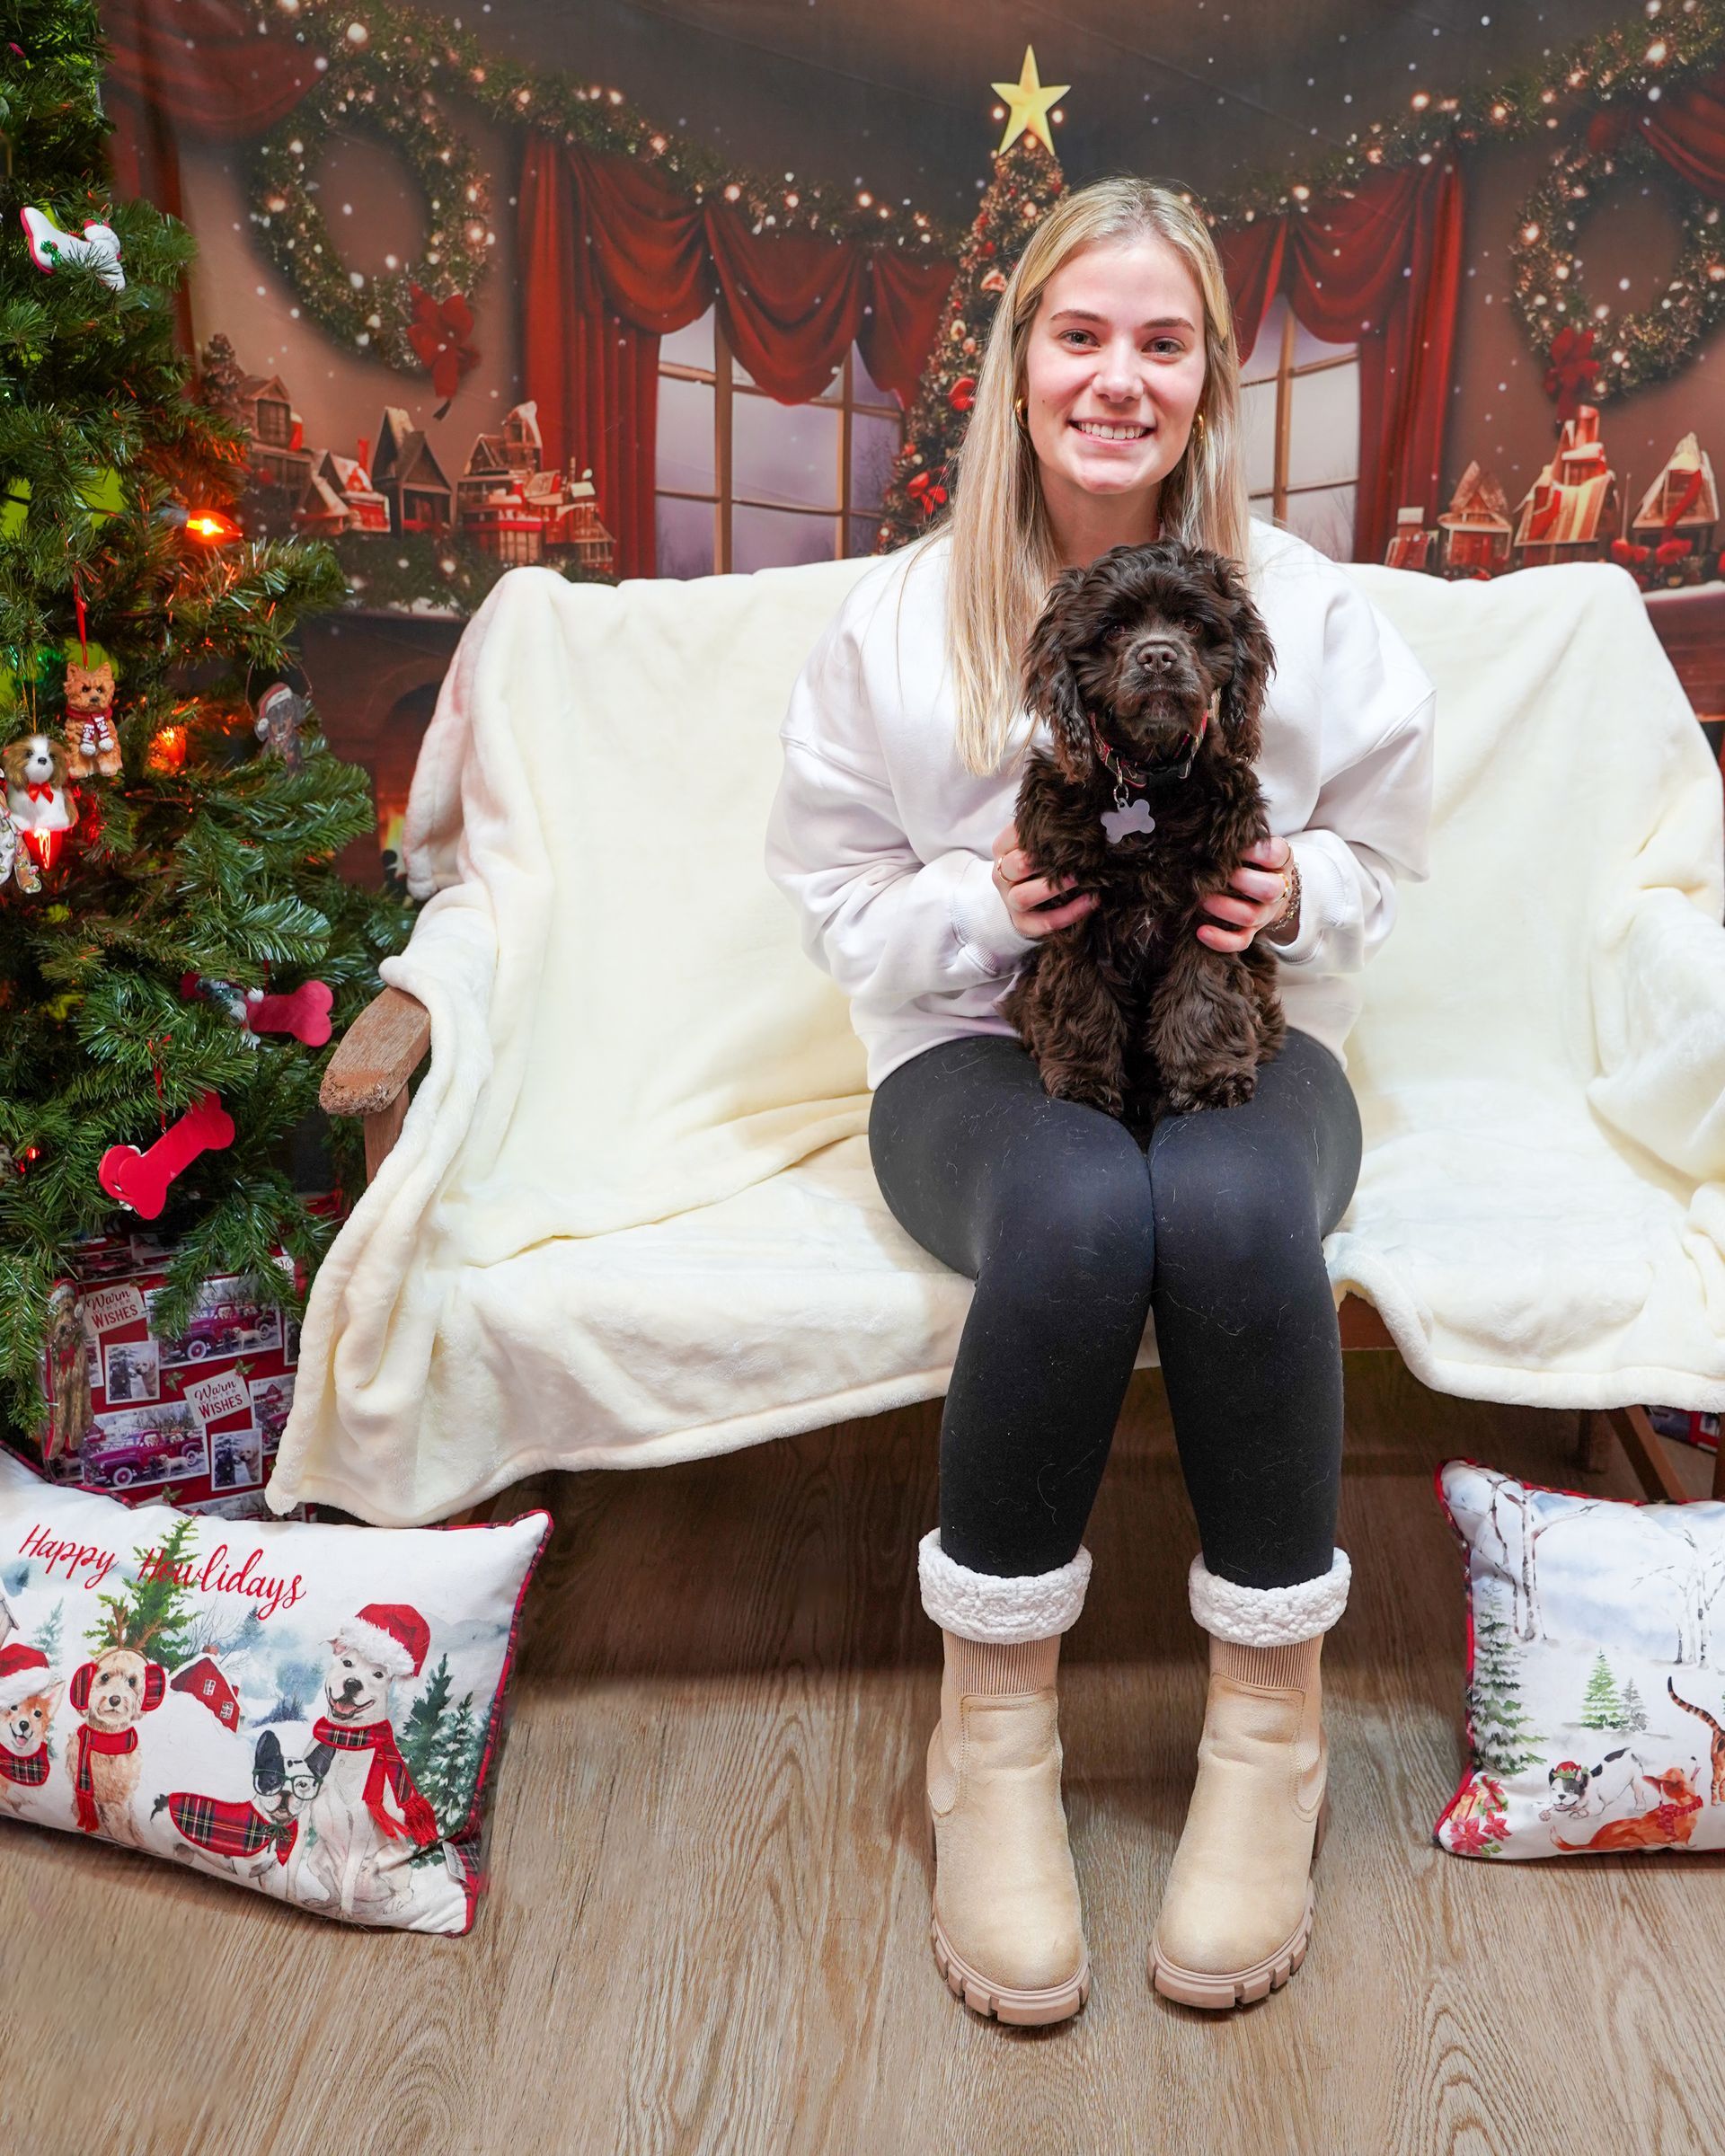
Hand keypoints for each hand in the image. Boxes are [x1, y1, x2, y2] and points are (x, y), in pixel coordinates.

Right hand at [991, 821, 1098, 938]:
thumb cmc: (1034, 862)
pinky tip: (1090, 902)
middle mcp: (1002, 876)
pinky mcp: (1023, 924)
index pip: (1014, 836)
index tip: (1064, 827)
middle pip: (1015, 866)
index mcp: (1003, 850)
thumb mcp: (1033, 842)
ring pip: (1024, 897)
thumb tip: (1076, 808)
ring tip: (1079, 879)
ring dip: (1051, 888)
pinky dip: (1068, 914)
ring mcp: (1010, 902)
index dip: (1036, 832)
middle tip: (1072, 855)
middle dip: (1041, 861)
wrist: (1019, 896)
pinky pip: (1043, 922)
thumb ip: (1045, 829)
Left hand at [1197, 835, 1294, 950]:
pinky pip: (1241, 942)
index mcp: (1279, 862)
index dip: (1254, 851)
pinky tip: (1201, 932)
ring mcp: (1264, 912)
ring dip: (1224, 908)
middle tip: (1214, 874)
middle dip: (1240, 882)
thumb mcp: (1254, 845)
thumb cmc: (1251, 860)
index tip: (1233, 847)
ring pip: (1251, 916)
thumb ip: (1240, 840)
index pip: (1275, 854)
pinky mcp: (1251, 931)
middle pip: (1269, 890)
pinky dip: (1221, 940)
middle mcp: (1277, 889)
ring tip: (1202, 900)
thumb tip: (1203, 840)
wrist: (1263, 886)